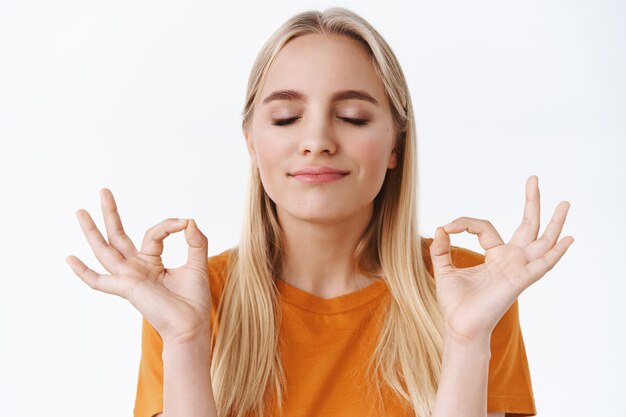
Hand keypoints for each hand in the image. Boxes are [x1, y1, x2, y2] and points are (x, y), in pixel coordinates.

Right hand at [65, 188, 211, 343]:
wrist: (191, 325)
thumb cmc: (193, 301)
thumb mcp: (197, 264)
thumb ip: (195, 241)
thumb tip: (188, 220)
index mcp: (150, 262)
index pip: (153, 233)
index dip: (169, 225)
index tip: (185, 224)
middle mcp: (136, 268)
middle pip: (118, 236)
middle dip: (110, 214)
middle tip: (104, 191)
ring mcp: (128, 278)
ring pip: (105, 250)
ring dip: (92, 231)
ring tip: (80, 211)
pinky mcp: (127, 288)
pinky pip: (100, 281)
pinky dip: (84, 272)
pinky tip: (69, 258)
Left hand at [430, 175, 573, 342]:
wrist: (459, 326)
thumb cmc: (455, 304)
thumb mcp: (444, 270)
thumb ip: (441, 249)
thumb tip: (440, 228)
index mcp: (494, 257)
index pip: (485, 228)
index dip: (465, 223)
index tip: (448, 226)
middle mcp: (510, 261)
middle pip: (527, 227)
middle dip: (531, 203)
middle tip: (534, 179)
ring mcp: (518, 269)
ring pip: (541, 241)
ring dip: (554, 222)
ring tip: (565, 202)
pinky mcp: (520, 279)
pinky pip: (542, 264)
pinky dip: (556, 252)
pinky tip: (568, 239)